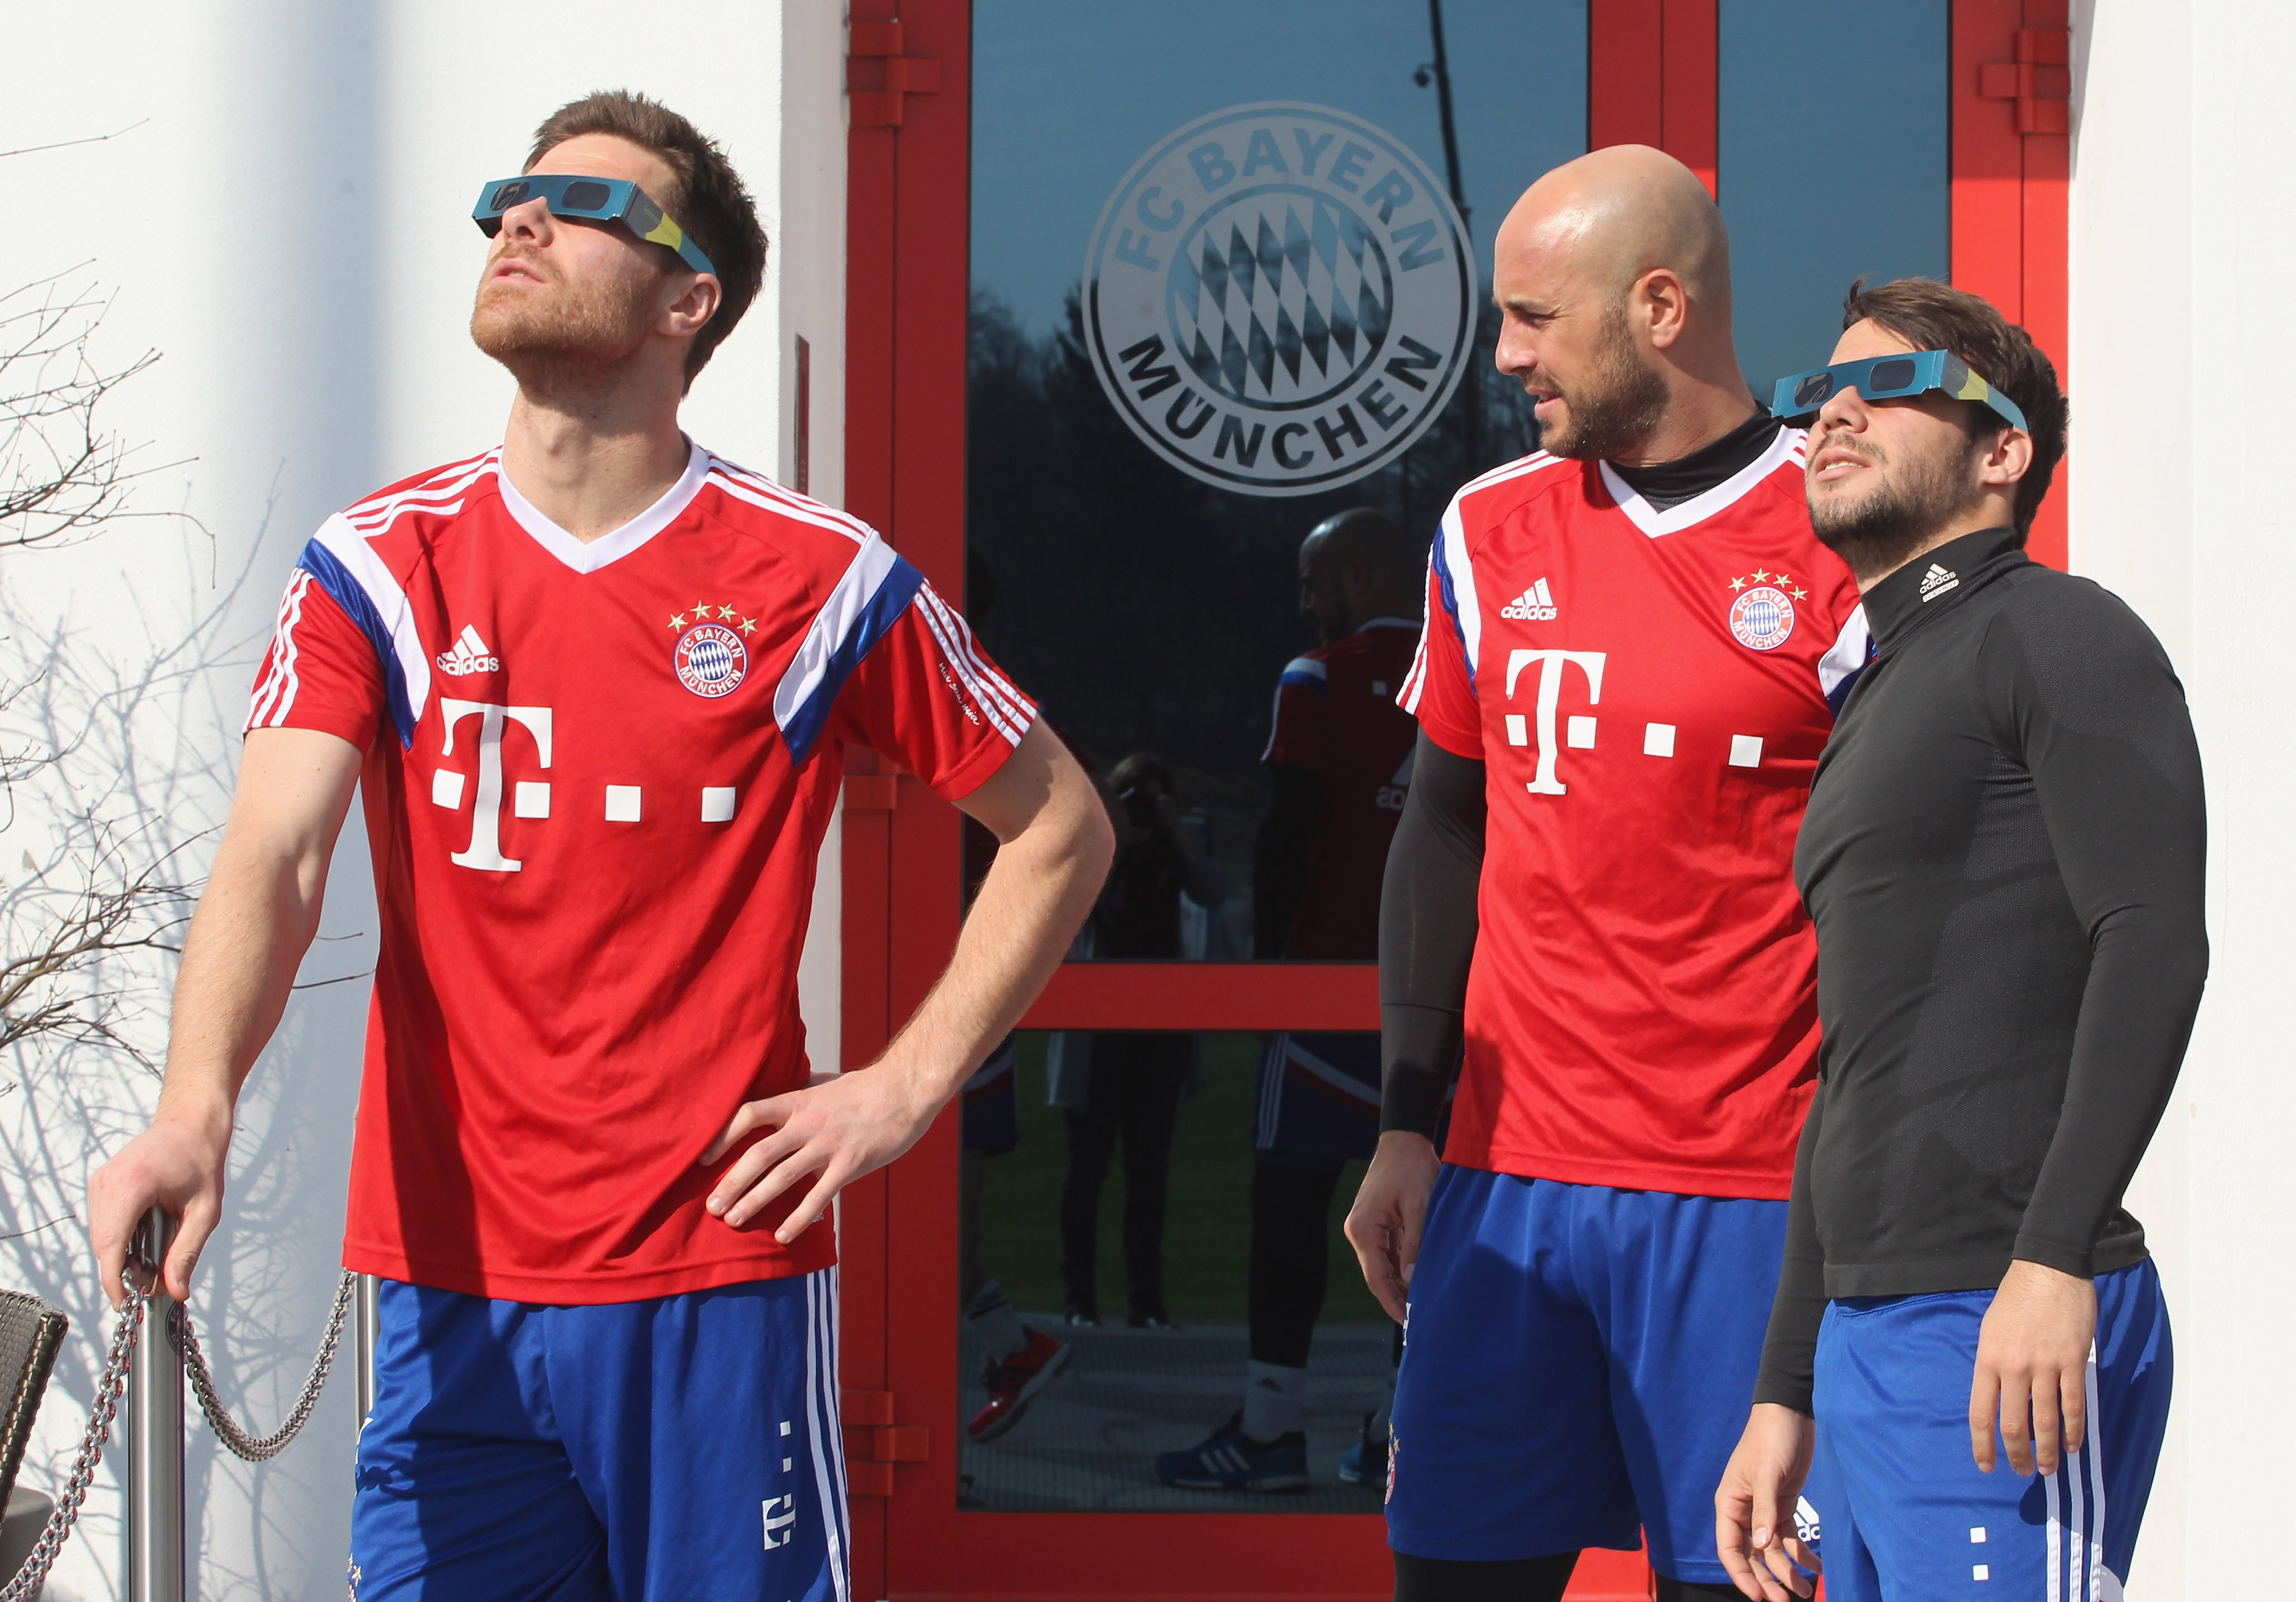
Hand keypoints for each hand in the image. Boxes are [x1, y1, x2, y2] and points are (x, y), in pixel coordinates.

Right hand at [87, 1105, 232, 1307]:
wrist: (191, 1123)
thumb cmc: (201, 1159)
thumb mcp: (205, 1211)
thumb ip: (187, 1252)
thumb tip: (175, 1290)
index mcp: (132, 1184)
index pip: (111, 1245)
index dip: (114, 1280)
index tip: (126, 1302)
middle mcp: (107, 1181)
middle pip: (103, 1245)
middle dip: (123, 1270)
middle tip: (152, 1283)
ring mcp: (100, 1181)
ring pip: (100, 1236)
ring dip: (121, 1254)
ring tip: (154, 1257)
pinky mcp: (100, 1183)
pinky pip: (102, 1223)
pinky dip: (120, 1237)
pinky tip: (146, 1236)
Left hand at [701, 1067, 938, 1243]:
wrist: (906, 1089)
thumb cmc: (865, 1088)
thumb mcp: (825, 1083)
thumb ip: (799, 1095)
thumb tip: (777, 1099)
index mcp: (799, 1100)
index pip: (750, 1113)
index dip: (723, 1136)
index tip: (703, 1159)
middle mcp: (808, 1122)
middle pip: (760, 1153)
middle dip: (732, 1181)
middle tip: (712, 1206)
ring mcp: (829, 1144)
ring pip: (783, 1176)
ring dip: (755, 1201)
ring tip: (733, 1221)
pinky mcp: (851, 1163)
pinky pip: (819, 1195)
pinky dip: (798, 1217)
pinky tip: (783, 1235)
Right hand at [1342, 1131, 1439, 1322]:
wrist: (1404, 1140)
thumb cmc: (1413, 1169)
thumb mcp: (1420, 1207)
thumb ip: (1415, 1244)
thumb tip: (1412, 1281)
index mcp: (1363, 1229)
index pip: (1376, 1277)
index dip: (1392, 1302)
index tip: (1409, 1322)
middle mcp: (1358, 1230)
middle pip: (1377, 1274)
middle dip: (1396, 1297)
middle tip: (1420, 1319)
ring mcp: (1365, 1227)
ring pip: (1382, 1265)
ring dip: (1399, 1283)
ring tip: (1422, 1304)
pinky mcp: (1375, 1222)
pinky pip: (1386, 1252)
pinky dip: (1400, 1267)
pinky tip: (1417, 1279)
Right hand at [1715, 1403, 1819, 1600]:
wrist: (1791, 1413)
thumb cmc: (1771, 1439)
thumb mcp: (1766, 1474)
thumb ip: (1764, 1511)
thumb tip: (1764, 1548)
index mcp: (1730, 1503)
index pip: (1731, 1548)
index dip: (1743, 1575)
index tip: (1760, 1597)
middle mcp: (1745, 1511)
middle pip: (1753, 1555)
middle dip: (1768, 1580)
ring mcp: (1765, 1509)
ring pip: (1773, 1550)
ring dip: (1788, 1572)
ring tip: (1807, 1592)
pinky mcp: (1785, 1504)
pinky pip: (1791, 1537)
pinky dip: (1803, 1554)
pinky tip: (1818, 1567)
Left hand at [1970, 1259, 2096, 1475]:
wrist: (2048, 1270)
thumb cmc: (2016, 1299)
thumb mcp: (1990, 1331)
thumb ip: (1993, 1366)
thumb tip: (1998, 1399)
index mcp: (1988, 1359)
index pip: (1981, 1412)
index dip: (1983, 1444)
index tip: (1986, 1465)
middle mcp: (2013, 1367)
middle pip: (2013, 1424)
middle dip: (2016, 1455)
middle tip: (2021, 1471)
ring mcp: (2044, 1365)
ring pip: (2045, 1420)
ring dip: (2048, 1451)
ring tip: (2049, 1469)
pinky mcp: (2072, 1362)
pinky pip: (2073, 1404)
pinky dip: (2074, 1430)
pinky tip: (2073, 1445)